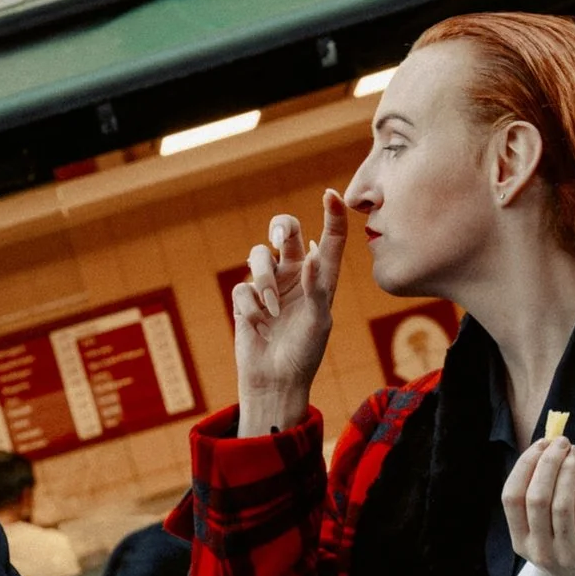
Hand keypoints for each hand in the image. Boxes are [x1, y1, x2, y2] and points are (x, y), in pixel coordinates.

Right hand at [233, 194, 347, 436]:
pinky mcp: (246, 300)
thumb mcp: (318, 321)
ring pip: (260, 255)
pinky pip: (243, 287)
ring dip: (265, 279)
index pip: (330, 238)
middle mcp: (295, 274)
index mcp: (320, 277)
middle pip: (287, 231)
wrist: (276, 380)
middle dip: (282, 226)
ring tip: (272, 308)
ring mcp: (269, 285)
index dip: (332, 214)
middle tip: (281, 238)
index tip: (330, 195)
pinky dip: (251, 305)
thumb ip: (316, 287)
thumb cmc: (305, 353)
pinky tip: (258, 324)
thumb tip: (313, 254)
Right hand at [503, 436, 574, 575]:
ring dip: (566, 468)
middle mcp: (539, 549)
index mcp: (520, 542)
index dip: (523, 467)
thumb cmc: (568, 547)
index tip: (538, 446)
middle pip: (535, 498)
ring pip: (560, 501)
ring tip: (574, 449)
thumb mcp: (541, 535)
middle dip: (546, 463)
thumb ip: (535, 502)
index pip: (511, 499)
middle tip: (559, 441)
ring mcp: (564, 550)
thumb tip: (542, 450)